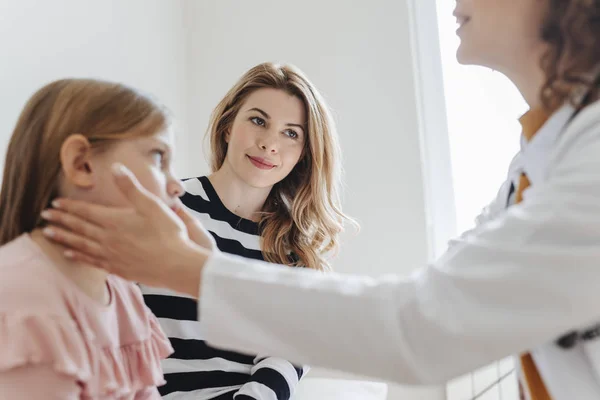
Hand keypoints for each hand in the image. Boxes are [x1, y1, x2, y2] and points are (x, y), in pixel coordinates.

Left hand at [40, 163, 208, 294]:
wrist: (176, 265)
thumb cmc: (167, 233)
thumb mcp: (151, 204)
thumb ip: (130, 187)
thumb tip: (115, 167)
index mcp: (114, 221)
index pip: (85, 212)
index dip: (69, 207)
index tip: (53, 203)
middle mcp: (108, 238)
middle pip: (79, 228)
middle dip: (60, 221)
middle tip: (43, 216)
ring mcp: (111, 255)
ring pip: (81, 245)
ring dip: (63, 238)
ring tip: (47, 234)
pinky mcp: (118, 268)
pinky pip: (91, 261)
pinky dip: (78, 256)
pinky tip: (69, 254)